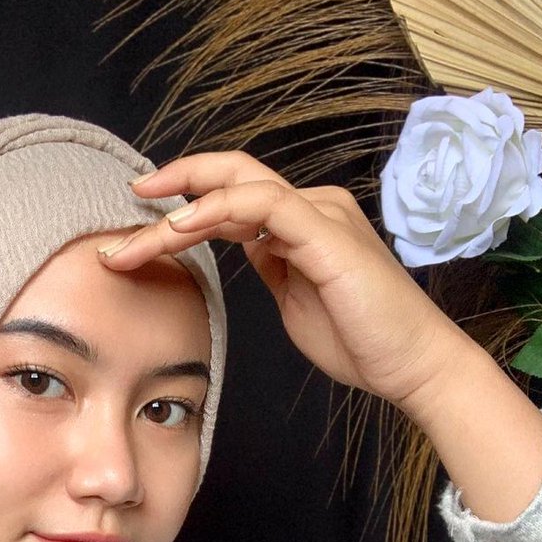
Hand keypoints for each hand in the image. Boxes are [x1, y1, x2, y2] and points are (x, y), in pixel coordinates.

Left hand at [101, 151, 470, 408]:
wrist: (409, 365)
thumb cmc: (358, 339)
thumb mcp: (295, 297)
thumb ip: (270, 265)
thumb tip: (243, 246)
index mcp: (300, 222)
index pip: (233, 195)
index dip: (187, 197)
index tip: (143, 216)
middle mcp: (310, 207)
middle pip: (231, 176)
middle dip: (176, 180)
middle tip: (131, 194)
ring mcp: (320, 215)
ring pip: (236, 190)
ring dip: (178, 210)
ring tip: (137, 237)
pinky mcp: (326, 233)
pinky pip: (263, 205)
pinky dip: (217, 209)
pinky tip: (181, 226)